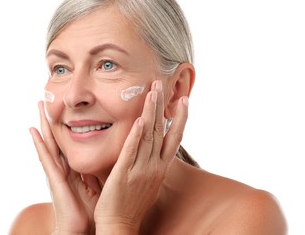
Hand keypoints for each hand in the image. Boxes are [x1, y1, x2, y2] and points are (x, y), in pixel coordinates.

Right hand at [30, 101, 99, 233]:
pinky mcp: (55, 179)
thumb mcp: (98, 185)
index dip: (67, 125)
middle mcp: (63, 167)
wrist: (82, 231)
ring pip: (50, 142)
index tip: (66, 108)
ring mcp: (57, 172)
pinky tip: (33, 131)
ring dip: (43, 124)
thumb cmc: (91, 211)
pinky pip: (46, 158)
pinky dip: (39, 144)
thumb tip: (107, 159)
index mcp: (74, 168)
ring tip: (39, 105)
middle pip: (58, 137)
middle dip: (53, 118)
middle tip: (48, 99)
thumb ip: (98, 172)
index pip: (70, 142)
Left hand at [94, 80, 188, 232]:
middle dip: (164, 106)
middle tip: (164, 84)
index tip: (184, 101)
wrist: (120, 225)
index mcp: (160, 168)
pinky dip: (135, 134)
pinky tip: (138, 119)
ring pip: (148, 136)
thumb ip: (149, 162)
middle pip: (162, 131)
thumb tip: (150, 148)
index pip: (174, 138)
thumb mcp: (147, 181)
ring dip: (151, 112)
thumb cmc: (131, 203)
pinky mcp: (124, 174)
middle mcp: (154, 166)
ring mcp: (141, 170)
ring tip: (153, 91)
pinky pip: (131, 151)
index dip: (180, 118)